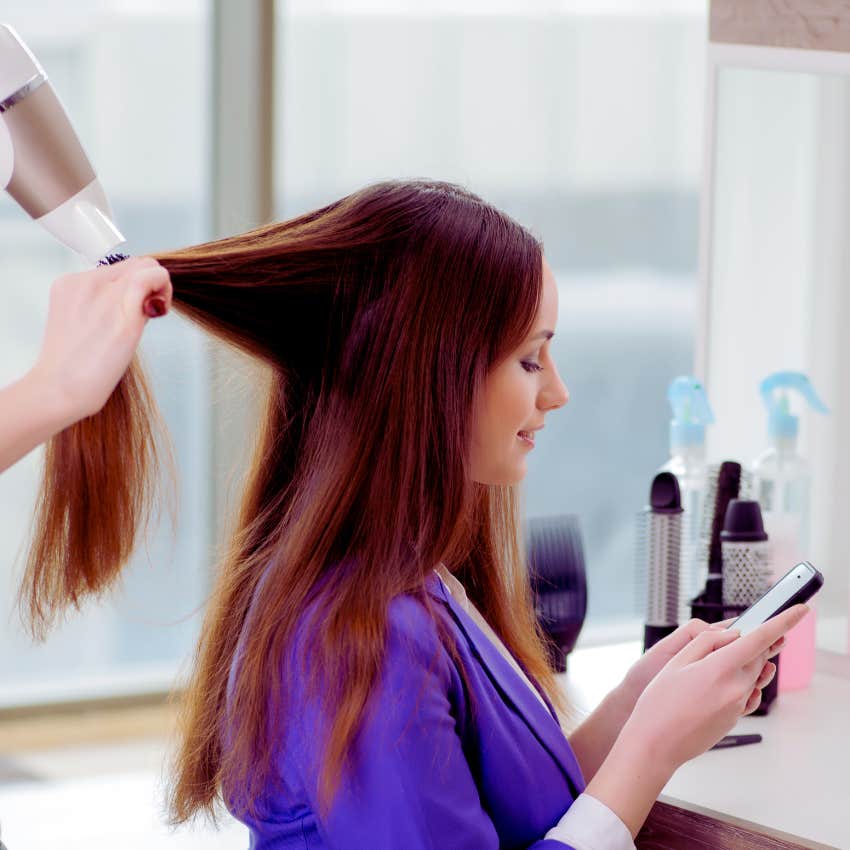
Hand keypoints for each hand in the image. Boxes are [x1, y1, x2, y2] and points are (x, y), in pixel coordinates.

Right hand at [28, 256, 172, 423]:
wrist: (59, 389)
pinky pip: (151, 278)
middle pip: (136, 263)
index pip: (119, 268)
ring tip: (154, 313)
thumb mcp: (85, 325)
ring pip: (147, 266)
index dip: (136, 284)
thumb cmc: (76, 368)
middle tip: (149, 312)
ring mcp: (104, 295)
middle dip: (151, 284)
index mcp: (72, 284)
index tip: (137, 308)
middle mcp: (87, 282)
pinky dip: (163, 288)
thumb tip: (142, 301)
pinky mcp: (123, 313)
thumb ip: (108, 306)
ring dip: (161, 287)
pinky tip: (158, 312)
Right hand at [619, 604, 806, 772]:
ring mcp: (738, 705)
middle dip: (755, 642)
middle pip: (759, 656)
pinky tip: (725, 680)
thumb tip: (732, 635)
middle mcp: (736, 688)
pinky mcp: (736, 717)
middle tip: (737, 635)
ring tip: (723, 659)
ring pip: (754, 674)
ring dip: (747, 661)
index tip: (798, 611)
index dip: (781, 622)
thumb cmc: (659, 703)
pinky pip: (749, 692)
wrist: (656, 743)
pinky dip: (743, 681)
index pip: (759, 639)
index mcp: (721, 669)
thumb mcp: (676, 662)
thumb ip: (706, 642)